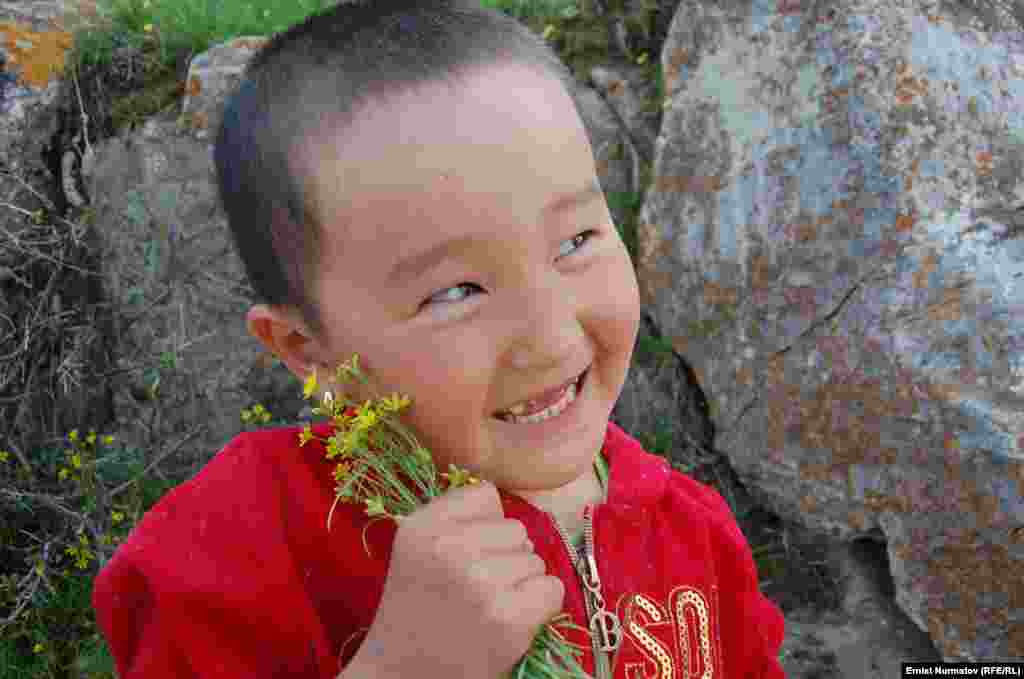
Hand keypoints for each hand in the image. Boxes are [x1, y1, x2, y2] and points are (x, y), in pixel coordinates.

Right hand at [353, 481, 564, 678]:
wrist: (403, 674)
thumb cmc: (418, 608)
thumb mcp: (416, 547)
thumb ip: (454, 515)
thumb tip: (503, 501)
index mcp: (422, 525)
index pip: (485, 495)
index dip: (484, 526)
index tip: (465, 554)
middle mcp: (448, 547)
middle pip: (516, 529)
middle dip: (504, 557)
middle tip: (475, 590)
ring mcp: (480, 582)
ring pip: (534, 559)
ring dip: (520, 583)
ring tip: (488, 607)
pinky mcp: (508, 618)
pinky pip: (552, 588)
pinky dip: (540, 605)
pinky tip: (510, 619)